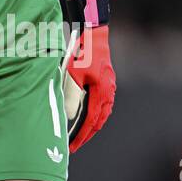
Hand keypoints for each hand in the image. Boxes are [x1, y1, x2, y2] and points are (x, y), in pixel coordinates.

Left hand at [66, 23, 115, 152]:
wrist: (93, 33)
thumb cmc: (81, 53)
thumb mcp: (72, 75)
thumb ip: (72, 97)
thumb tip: (72, 117)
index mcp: (101, 93)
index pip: (90, 122)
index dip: (81, 136)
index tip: (72, 147)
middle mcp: (108, 92)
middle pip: (98, 120)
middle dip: (87, 134)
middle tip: (75, 144)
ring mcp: (109, 85)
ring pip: (102, 112)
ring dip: (92, 124)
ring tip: (81, 133)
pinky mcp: (106, 79)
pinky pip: (102, 102)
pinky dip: (95, 112)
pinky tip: (88, 113)